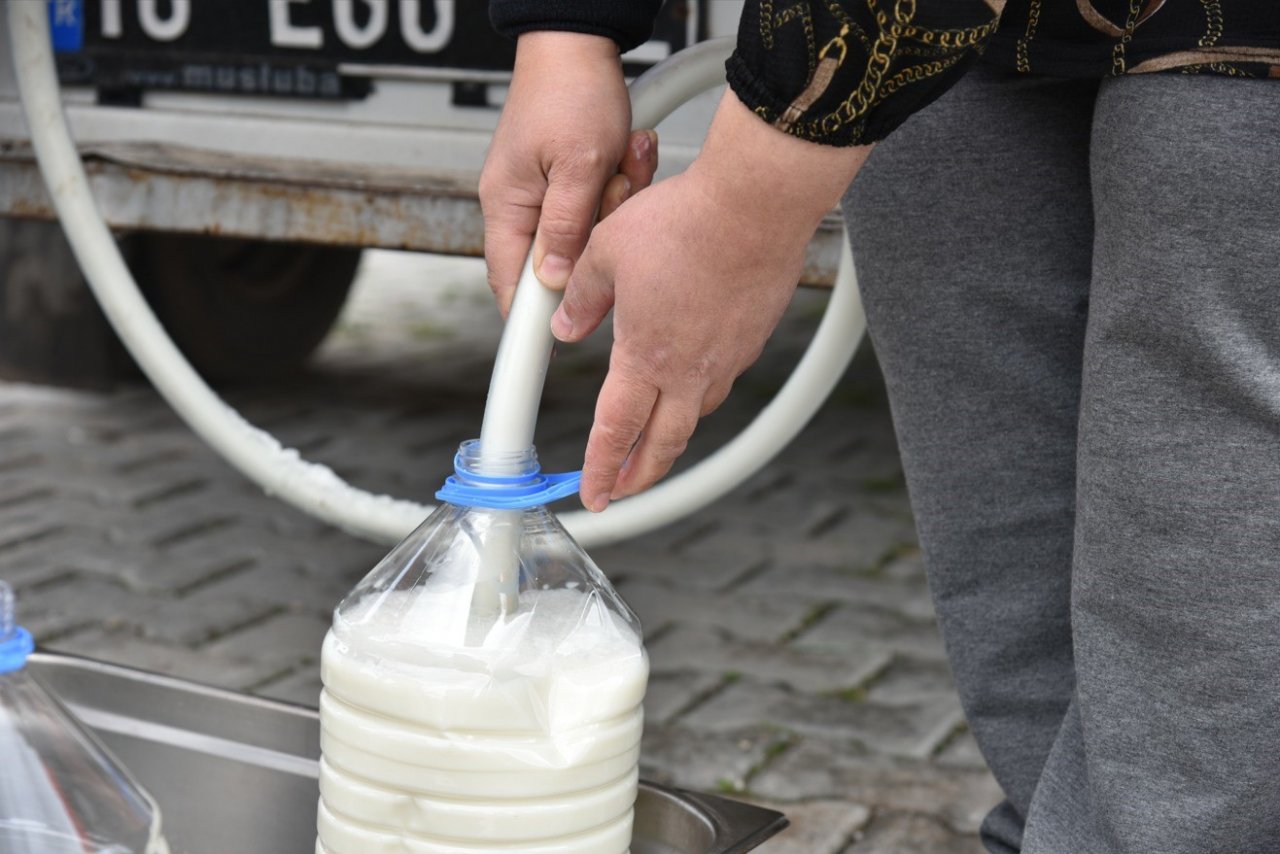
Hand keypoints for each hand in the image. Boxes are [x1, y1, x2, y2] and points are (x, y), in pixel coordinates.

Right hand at [479, 32, 658, 313]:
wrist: (580, 41)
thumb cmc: (571, 89)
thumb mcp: (577, 164)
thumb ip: (566, 228)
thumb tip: (553, 282)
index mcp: (507, 206)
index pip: (510, 285)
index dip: (530, 322)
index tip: (550, 351)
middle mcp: (520, 206)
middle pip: (561, 261)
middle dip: (598, 235)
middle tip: (612, 191)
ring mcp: (545, 195)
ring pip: (589, 235)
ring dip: (616, 203)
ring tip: (622, 159)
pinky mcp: (570, 183)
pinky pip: (600, 209)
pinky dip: (620, 187)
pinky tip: (626, 154)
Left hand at [554, 92, 871, 510]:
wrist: (755, 203)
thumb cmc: (684, 221)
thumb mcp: (606, 252)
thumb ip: (581, 297)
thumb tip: (564, 326)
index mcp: (646, 356)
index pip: (616, 430)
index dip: (601, 468)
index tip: (592, 492)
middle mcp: (690, 369)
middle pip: (664, 443)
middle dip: (639, 475)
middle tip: (621, 489)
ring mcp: (727, 358)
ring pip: (695, 415)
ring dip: (670, 438)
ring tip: (654, 441)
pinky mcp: (752, 338)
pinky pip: (721, 381)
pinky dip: (699, 396)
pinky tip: (691, 382)